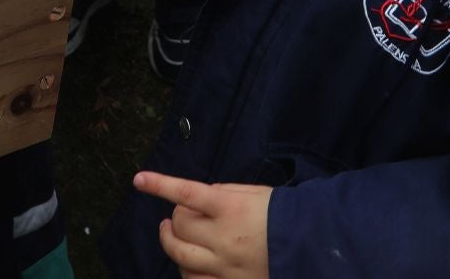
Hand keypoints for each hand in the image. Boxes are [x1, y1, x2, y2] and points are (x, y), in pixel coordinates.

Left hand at [135, 172, 271, 278]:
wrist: (310, 245)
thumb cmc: (281, 215)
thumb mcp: (254, 193)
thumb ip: (223, 193)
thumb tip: (197, 198)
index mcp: (229, 208)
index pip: (185, 192)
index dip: (159, 185)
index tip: (139, 179)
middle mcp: (223, 237)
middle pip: (179, 224)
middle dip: (175, 216)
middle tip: (179, 213)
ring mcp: (224, 265)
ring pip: (180, 255)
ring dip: (170, 241)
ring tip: (170, 233)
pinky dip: (186, 271)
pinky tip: (187, 262)